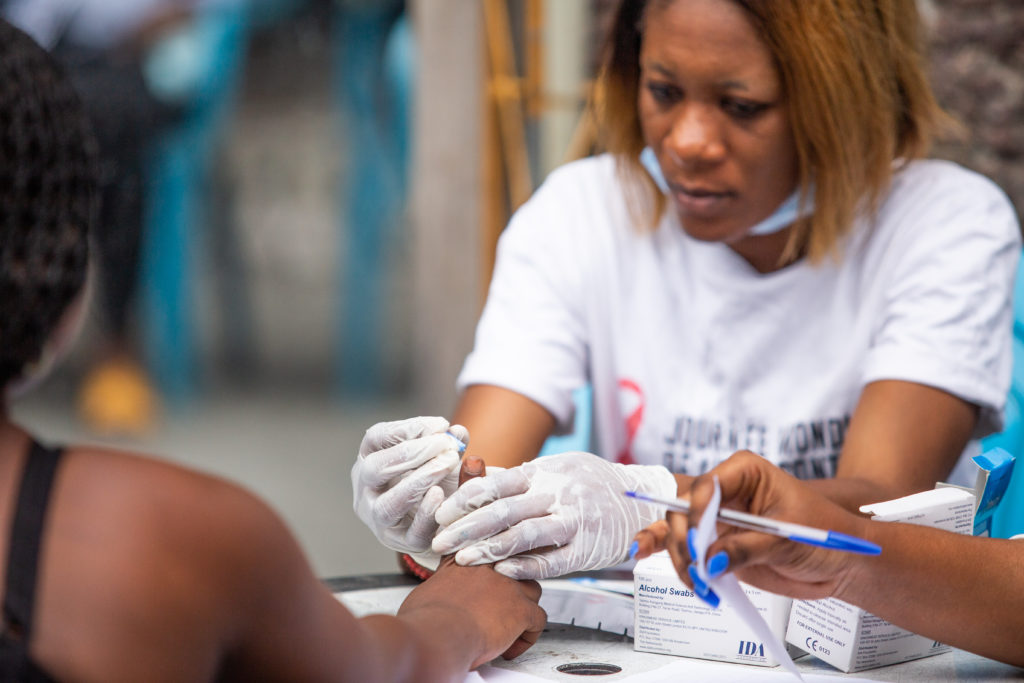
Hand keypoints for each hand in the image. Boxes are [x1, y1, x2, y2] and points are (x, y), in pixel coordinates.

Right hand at [352, 416, 467, 552]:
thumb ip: (449, 444)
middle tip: (445, 445)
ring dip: (419, 481)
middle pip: (375, 468)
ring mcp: (377, 517)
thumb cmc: (434, 479)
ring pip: (388, 504)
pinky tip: (441, 495)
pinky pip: (409, 532)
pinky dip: (425, 513)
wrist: (439, 520)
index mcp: (368, 459)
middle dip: (412, 454)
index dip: (407, 428)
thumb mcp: (441, 456)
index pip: (375, 437)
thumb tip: (458, 432)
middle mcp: (365, 489)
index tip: (441, 424)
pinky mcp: (398, 542)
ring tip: (447, 464)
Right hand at [398, 555, 546, 668]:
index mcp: (465, 559)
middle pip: (513, 567)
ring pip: (531, 590)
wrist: (437, 633)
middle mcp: (490, 565)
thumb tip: (437, 598)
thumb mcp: (426, 589)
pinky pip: (538, 619)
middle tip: (500, 607)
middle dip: (510, 587)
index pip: (487, 551)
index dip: (490, 570)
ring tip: (510, 626)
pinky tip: (511, 648)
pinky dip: (529, 636)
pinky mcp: (521, 609)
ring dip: (524, 608)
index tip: (488, 584)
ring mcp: (508, 585)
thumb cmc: (424, 618)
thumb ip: (440, 586)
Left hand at [432, 452, 676, 578]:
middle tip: (439, 542)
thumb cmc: (590, 483)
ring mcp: (574, 522)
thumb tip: (474, 474)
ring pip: (525, 535)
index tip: (441, 513)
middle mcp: (557, 494)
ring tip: (462, 559)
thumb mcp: (555, 469)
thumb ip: (517, 477)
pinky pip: (552, 561)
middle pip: (503, 510)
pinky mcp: (587, 550)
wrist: (639, 499)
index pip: (496, 483)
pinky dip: (525, 566)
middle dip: (466, 528)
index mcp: (545, 472)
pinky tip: (502, 571)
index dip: (464, 499)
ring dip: (489, 548)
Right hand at [667, 451, 869, 601]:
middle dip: (684, 540)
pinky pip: (687, 551)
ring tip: (700, 584)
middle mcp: (725, 493)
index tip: (696, 540)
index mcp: (744, 473)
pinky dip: (679, 564)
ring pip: (678, 532)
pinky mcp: (715, 545)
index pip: (707, 486)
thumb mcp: (788, 539)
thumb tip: (710, 560)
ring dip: (681, 559)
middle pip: (683, 509)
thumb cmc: (824, 534)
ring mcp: (717, 520)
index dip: (695, 512)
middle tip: (697, 569)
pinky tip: (672, 571)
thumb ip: (747, 549)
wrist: (838, 561)